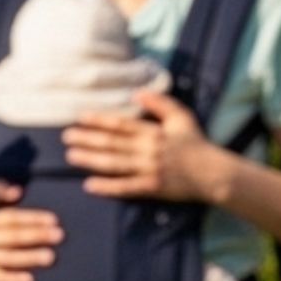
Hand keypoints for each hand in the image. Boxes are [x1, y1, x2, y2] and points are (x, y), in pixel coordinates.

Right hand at [0, 180, 62, 280]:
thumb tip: (17, 192)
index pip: (9, 217)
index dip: (31, 218)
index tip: (54, 220)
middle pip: (9, 236)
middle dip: (35, 236)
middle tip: (59, 235)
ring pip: (4, 257)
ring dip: (27, 258)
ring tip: (50, 257)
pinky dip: (11, 280)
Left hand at [65, 89, 221, 201]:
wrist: (215, 174)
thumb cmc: (195, 144)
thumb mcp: (182, 118)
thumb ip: (161, 103)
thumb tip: (137, 92)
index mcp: (154, 132)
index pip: (121, 124)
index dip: (99, 120)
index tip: (80, 117)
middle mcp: (149, 149)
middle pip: (113, 143)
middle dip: (87, 139)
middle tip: (66, 137)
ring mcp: (150, 169)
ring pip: (115, 163)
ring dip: (91, 160)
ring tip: (71, 156)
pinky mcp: (153, 187)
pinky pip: (126, 187)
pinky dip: (107, 186)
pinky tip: (89, 185)